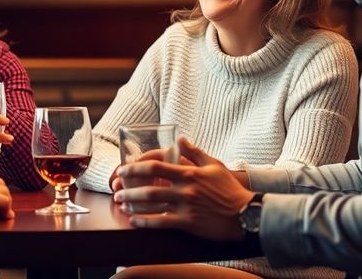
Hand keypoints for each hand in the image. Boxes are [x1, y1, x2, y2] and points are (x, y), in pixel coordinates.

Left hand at [114, 137, 252, 240]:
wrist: (246, 214)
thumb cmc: (230, 189)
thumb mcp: (214, 165)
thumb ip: (195, 152)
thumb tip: (180, 138)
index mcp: (189, 172)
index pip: (156, 165)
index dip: (135, 167)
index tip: (123, 169)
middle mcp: (185, 188)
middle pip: (149, 186)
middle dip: (128, 188)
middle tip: (115, 189)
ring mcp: (185, 206)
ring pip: (152, 204)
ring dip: (133, 204)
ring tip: (121, 203)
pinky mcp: (188, 223)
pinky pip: (161, 222)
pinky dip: (145, 222)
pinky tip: (135, 221)